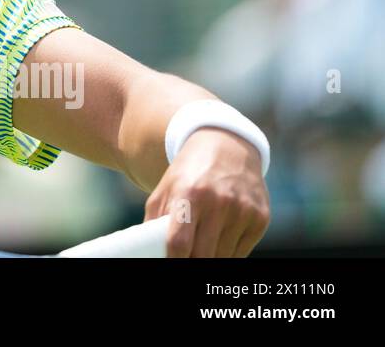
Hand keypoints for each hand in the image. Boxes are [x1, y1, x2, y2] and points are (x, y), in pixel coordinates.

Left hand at [145, 129, 270, 256]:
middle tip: (185, 258)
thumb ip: (155, 220)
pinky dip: (228, 253)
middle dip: (192, 262)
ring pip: (223, 257)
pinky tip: (220, 240)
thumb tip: (150, 251)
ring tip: (201, 248)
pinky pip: (241, 252)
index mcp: (189, 194)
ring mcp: (243, 211)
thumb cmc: (189, 173)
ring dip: (211, 258)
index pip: (179, 242)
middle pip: (203, 254)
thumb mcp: (166, 188)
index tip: (171, 264)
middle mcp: (218, 202)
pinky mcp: (260, 218)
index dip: (174, 260)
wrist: (227, 147)